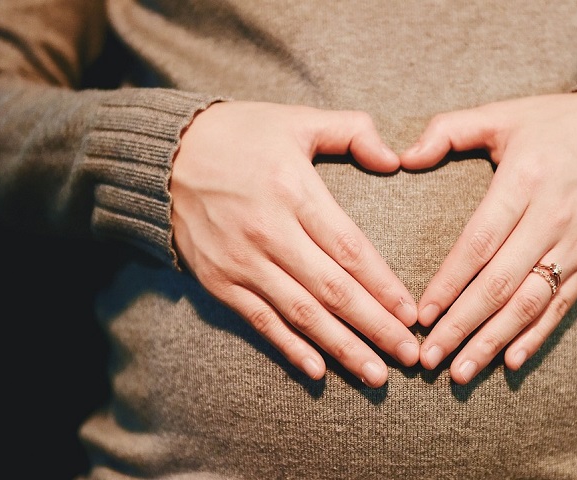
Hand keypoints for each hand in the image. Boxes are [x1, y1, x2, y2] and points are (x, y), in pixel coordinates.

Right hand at [171, 101, 419, 386]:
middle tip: (409, 357)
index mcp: (293, 191)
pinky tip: (318, 371)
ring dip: (341, 348)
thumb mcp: (297, 119)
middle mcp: (269, 232)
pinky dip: (289, 347)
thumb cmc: (239, 135)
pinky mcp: (219, 280)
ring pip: (301, 314)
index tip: (412, 314)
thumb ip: (351, 131)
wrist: (163, 154)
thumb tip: (394, 159)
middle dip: (375, 327)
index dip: (384, 286)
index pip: (350, 249)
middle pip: (332, 291)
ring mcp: (241, 261)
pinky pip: (260, 321)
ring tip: (376, 376)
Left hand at [399, 92, 576, 383]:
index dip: (449, 282)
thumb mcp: (503, 114)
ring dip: (493, 341)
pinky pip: (561, 306)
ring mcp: (574, 246)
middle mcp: (551, 219)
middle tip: (429, 357)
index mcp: (524, 181)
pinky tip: (510, 361)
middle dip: (462, 325)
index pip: (480, 243)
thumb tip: (402, 157)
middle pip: (500, 284)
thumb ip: (449, 130)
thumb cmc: (557, 125)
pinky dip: (536, 337)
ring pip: (529, 304)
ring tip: (460, 371)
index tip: (421, 314)